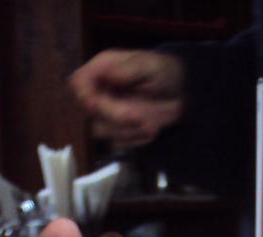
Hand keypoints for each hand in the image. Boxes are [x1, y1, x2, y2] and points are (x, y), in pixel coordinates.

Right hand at [69, 49, 184, 150]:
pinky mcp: (117, 131)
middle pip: (88, 113)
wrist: (184, 97)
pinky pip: (116, 144)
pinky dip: (135, 140)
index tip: (100, 105)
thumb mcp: (152, 66)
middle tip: (142, 118)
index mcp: (103, 69)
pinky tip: (151, 131)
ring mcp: (107, 113)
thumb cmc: (167, 74)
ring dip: (128, 131)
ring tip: (152, 125)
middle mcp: (100, 91)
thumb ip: (129, 70)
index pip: (78, 84)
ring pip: (101, 131)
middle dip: (115, 118)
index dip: (85, 97)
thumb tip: (108, 75)